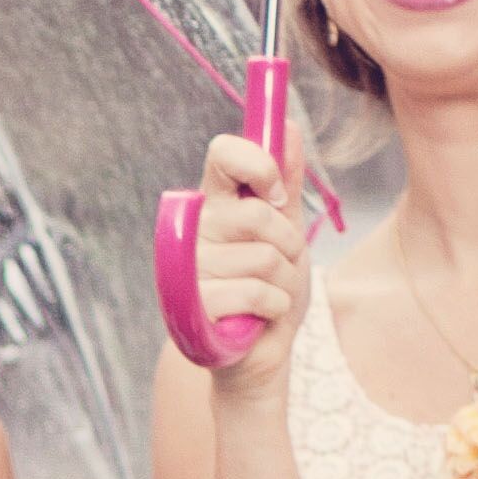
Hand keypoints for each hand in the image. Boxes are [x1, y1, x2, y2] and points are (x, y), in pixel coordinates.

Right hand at [177, 130, 309, 397]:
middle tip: (279, 263)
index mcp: (214, 205)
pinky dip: (274, 307)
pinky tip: (262, 316)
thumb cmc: (270, 288)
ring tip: (269, 295)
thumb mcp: (287, 229)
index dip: (259, 165)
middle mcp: (195, 232)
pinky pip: (255, 293)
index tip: (276, 194)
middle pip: (257, 215)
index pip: (224, 155)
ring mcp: (190, 270)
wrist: (259, 353)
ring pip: (262, 258)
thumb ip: (285, 181)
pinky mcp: (194, 307)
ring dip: (284, 282)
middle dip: (286, 243)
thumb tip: (288, 126)